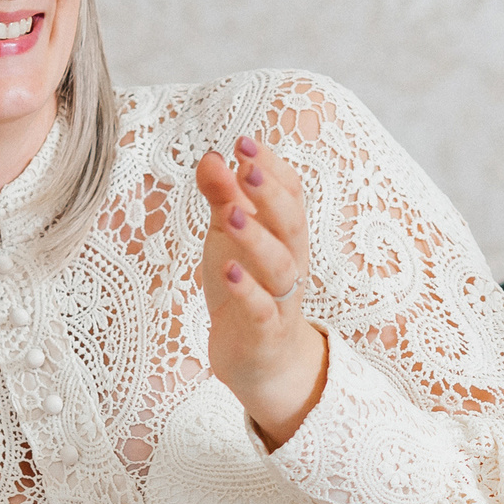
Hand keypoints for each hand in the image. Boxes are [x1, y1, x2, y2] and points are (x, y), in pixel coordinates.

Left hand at [195, 136, 327, 444]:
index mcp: (285, 234)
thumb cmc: (248, 287)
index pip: (291, 193)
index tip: (244, 142)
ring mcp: (281, 298)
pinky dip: (248, 290)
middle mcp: (291, 261)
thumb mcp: (229, 238)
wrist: (262, 360)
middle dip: (271, 193)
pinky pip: (262, 309)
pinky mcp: (266, 331)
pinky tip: (228, 271)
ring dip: (257, 237)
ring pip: (279, 264)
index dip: (271, 167)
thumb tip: (212, 155)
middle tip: (248, 165)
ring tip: (232, 214)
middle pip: (292, 223)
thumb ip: (223, 197)